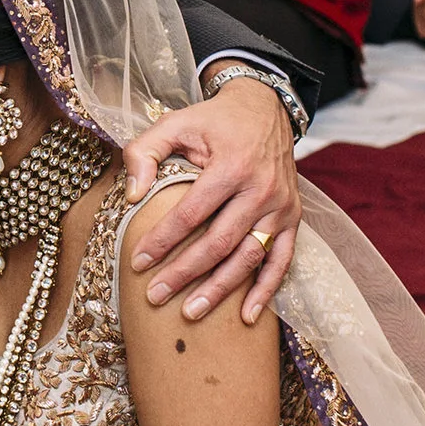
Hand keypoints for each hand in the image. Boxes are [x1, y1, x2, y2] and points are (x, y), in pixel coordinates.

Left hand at [122, 75, 301, 324]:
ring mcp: (281, 207)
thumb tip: (131, 196)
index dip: (163, 240)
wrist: (264, 109)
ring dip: (220, 289)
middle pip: (219, 242)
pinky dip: (267, 290)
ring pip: (249, 257)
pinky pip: (283, 260)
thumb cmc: (212, 121)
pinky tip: (248, 317)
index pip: (191, 213)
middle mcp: (261, 190)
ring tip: (190, 312)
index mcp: (231, 166)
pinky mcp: (293, 218)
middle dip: (185, 273)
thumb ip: (145, 151)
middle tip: (155, 296)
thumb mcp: (174, 122)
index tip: (137, 262)